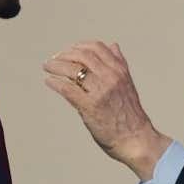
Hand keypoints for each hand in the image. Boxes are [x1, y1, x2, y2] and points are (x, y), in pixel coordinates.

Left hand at [44, 41, 171, 179]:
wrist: (136, 138)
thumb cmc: (130, 113)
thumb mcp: (127, 82)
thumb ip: (119, 64)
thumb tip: (113, 45)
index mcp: (120, 70)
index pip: (96, 47)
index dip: (79, 46)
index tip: (68, 51)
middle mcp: (111, 77)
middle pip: (82, 55)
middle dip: (64, 55)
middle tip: (54, 59)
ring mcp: (101, 91)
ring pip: (73, 70)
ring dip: (56, 66)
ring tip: (47, 67)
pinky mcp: (90, 107)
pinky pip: (68, 89)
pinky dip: (56, 83)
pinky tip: (49, 81)